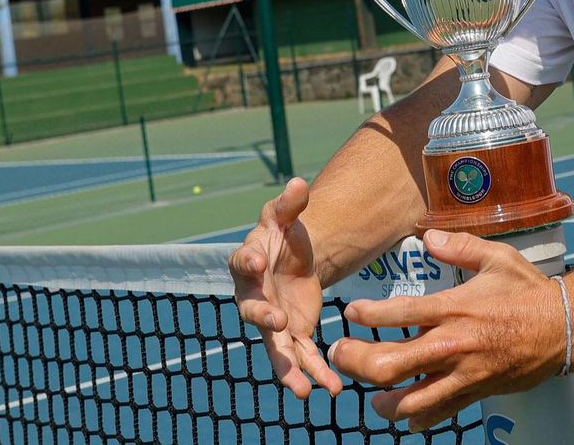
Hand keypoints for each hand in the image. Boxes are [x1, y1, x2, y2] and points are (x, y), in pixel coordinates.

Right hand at [230, 178, 341, 397]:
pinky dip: (314, 373)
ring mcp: (271, 319)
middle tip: (277, 321)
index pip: (242, 261)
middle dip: (263, 316)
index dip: (247, 261)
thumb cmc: (282, 233)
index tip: (256, 260)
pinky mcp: (291, 333)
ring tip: (301, 390)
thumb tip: (298, 182)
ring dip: (287, 369)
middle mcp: (254, 296)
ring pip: (275, 348)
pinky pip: (300, 357)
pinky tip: (331, 390)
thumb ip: (290, 203)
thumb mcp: (286, 215)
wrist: (292, 257)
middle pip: (252, 310)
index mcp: (248, 261)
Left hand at [331, 229, 566, 430]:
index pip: (399, 313)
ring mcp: (463, 372)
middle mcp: (452, 344)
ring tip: (372, 397)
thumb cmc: (529, 291)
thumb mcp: (497, 258)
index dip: (368, 315)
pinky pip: (441, 412)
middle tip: (340, 355)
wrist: (565, 328)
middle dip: (356, 362)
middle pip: (390, 364)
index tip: (351, 312)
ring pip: (410, 398)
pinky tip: (408, 414)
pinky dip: (421, 417)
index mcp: (453, 307)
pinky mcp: (476, 391)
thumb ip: (460, 246)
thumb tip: (429, 237)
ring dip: (383, 401)